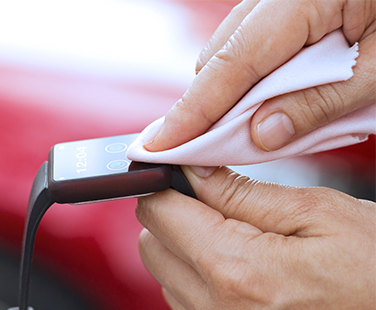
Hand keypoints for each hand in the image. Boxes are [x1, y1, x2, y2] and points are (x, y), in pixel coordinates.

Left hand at [136, 166, 375, 308]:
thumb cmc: (374, 270)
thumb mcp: (316, 213)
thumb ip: (241, 191)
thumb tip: (193, 169)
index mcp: (237, 271)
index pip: (158, 212)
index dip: (164, 181)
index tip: (178, 168)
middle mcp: (217, 309)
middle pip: (153, 244)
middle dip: (172, 213)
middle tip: (213, 199)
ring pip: (165, 273)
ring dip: (185, 246)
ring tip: (235, 235)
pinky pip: (186, 299)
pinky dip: (199, 275)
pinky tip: (238, 264)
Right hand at [145, 0, 375, 151]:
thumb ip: (316, 102)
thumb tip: (262, 134)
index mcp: (299, 1)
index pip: (229, 67)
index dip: (190, 112)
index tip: (160, 145)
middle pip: (219, 60)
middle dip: (208, 110)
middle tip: (208, 152)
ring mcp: (273, 1)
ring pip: (230, 54)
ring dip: (230, 97)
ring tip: (246, 130)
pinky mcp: (280, 9)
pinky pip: (248, 48)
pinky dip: (248, 80)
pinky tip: (266, 101)